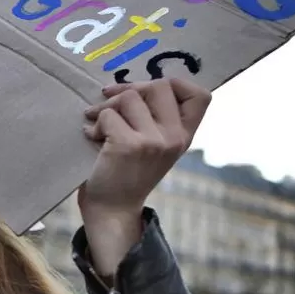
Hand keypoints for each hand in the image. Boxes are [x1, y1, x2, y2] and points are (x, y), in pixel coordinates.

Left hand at [81, 78, 210, 274]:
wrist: (113, 209)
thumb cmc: (128, 173)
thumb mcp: (155, 146)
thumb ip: (156, 119)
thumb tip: (131, 84)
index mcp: (184, 136)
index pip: (201, 96)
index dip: (174, 84)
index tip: (146, 93)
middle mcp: (175, 137)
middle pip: (160, 85)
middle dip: (130, 90)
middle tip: (111, 103)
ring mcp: (154, 141)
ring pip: (129, 97)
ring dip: (106, 108)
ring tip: (98, 126)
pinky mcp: (129, 145)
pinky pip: (108, 114)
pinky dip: (95, 123)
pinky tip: (93, 137)